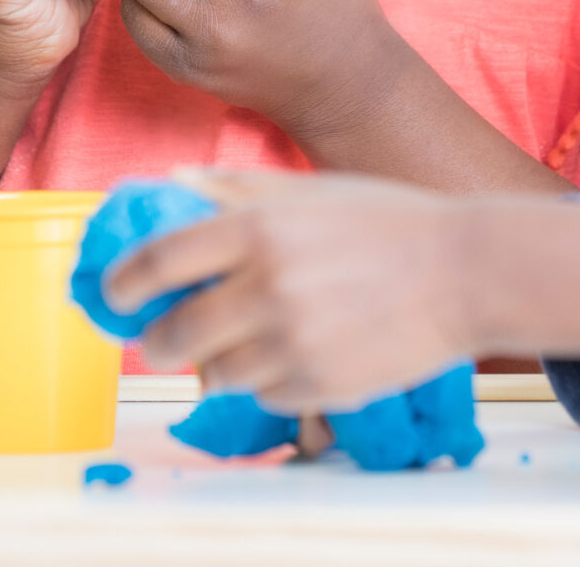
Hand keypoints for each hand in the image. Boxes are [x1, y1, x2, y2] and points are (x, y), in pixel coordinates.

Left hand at [108, 173, 480, 412]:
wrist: (466, 272)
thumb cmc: (386, 222)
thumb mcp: (309, 191)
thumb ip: (235, 190)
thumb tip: (170, 184)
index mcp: (256, 229)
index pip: (156, 263)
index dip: (121, 285)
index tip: (113, 296)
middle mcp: (266, 287)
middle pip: (171, 335)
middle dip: (155, 341)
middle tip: (158, 338)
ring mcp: (292, 343)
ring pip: (213, 373)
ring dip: (212, 364)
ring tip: (235, 344)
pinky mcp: (318, 386)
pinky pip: (262, 395)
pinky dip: (265, 381)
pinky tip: (294, 353)